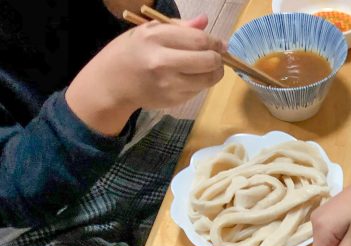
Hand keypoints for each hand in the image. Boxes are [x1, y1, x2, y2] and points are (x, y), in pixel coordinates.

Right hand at [66, 15, 224, 134]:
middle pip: (207, 61)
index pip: (198, 40)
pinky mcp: (173, 100)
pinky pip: (198, 91)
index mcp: (155, 39)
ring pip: (207, 79)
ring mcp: (168, 84)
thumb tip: (205, 21)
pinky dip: (200, 84)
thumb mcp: (147, 30)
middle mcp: (163, 62)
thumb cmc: (130, 52)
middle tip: (217, 56)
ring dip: (214, 73)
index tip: (221, 44)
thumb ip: (178, 26)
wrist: (111, 83)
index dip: (215, 42)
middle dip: (218, 58)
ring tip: (209, 67)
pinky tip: (190, 78)